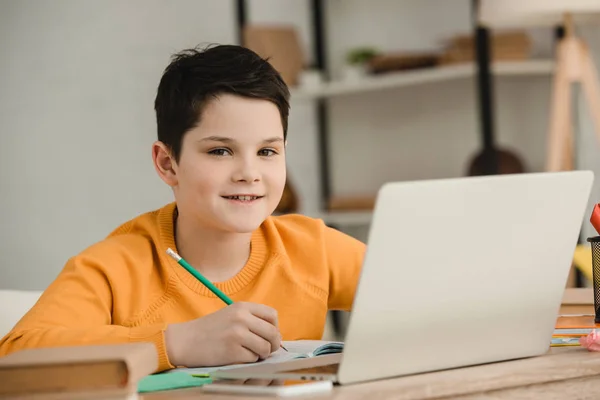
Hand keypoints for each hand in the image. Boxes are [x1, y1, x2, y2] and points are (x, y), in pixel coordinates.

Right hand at [165, 302, 281, 366]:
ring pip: (265, 348)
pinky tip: (238, 357)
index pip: (272, 315)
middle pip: (273, 333)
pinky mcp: (232, 352)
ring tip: (250, 354)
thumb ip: (251, 319)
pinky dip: (249, 361)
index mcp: (242, 307)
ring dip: (261, 355)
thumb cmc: (209, 330)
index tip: (268, 336)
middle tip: (266, 350)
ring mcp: (237, 335)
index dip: (275, 328)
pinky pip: (252, 359)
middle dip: (273, 345)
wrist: (185, 340)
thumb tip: (276, 335)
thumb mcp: (230, 314)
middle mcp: (241, 318)